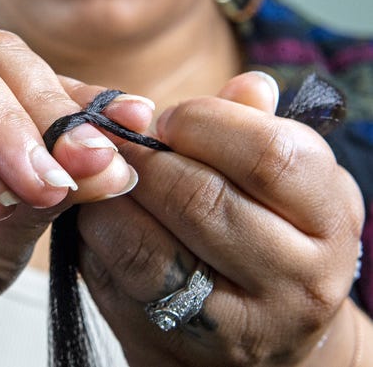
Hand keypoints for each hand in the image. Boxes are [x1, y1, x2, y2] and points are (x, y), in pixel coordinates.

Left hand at [77, 72, 364, 365]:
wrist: (263, 337)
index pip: (269, 156)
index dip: (204, 124)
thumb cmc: (267, 237)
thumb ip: (259, 131)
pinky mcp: (171, 343)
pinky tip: (100, 215)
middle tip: (121, 141)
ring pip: (145, 244)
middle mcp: (295, 281)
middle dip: (146, 159)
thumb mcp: (283, 184)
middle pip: (200, 199)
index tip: (171, 120)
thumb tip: (248, 85)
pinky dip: (95, 234)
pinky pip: (114, 276)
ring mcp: (232, 324)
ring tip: (107, 174)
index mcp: (329, 221)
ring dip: (112, 196)